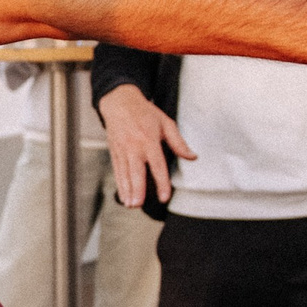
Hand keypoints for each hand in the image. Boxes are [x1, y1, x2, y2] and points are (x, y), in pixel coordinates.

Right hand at [100, 84, 191, 207]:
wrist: (120, 102)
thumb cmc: (144, 112)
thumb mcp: (166, 123)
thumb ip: (178, 142)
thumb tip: (192, 156)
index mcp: (149, 140)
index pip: (157, 165)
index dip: (161, 182)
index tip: (164, 197)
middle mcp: (134, 147)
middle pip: (136, 172)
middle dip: (137, 189)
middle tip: (138, 204)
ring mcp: (123, 150)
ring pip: (125, 174)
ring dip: (127, 190)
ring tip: (131, 205)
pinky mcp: (115, 152)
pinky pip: (117, 171)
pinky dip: (120, 184)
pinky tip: (123, 196)